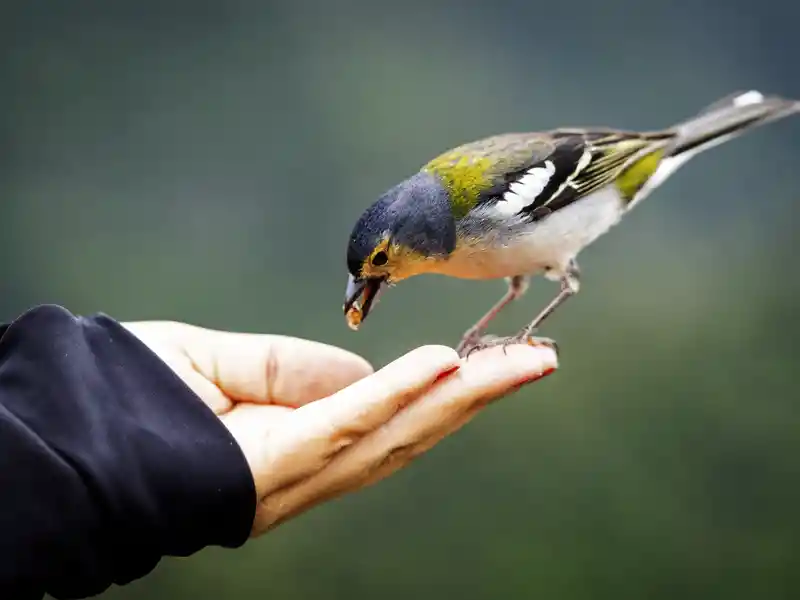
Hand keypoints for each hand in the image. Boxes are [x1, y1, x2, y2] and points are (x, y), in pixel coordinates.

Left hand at [123, 321, 557, 534]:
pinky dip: (398, 399)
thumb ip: (291, 368)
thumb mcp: (221, 366)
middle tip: (540, 362)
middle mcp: (310, 469)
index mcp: (298, 446)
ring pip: (397, 434)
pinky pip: (347, 428)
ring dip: (464, 399)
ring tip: (522, 364)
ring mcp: (295, 472)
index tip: (486, 360)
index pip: (387, 419)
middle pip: (412, 432)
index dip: (441, 392)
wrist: (61, 442)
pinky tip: (443, 372)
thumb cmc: (134, 404)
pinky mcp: (273, 466)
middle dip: (480, 398)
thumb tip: (360, 371)